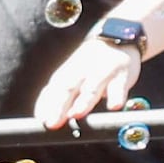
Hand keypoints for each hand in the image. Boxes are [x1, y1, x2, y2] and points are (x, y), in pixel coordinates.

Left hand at [30, 33, 144, 129]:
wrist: (119, 39)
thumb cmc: (91, 65)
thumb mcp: (72, 77)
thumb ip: (58, 96)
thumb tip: (43, 118)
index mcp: (67, 73)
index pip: (52, 90)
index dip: (46, 106)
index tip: (41, 122)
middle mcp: (81, 71)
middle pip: (68, 88)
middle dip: (59, 106)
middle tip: (52, 123)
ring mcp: (102, 72)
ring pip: (92, 87)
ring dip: (84, 101)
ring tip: (76, 114)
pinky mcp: (122, 76)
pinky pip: (119, 87)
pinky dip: (117, 96)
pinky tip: (114, 106)